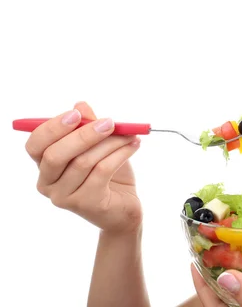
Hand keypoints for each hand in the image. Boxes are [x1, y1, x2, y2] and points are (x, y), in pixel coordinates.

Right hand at [25, 101, 142, 233]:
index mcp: (45, 165)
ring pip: (84, 161)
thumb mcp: (99, 145)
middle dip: (84, 134)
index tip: (77, 114)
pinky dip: (121, 154)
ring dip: (111, 143)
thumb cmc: (108, 174)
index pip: (35, 144)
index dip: (52, 128)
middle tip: (110, 122)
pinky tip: (134, 145)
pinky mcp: (85, 204)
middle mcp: (47, 183)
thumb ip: (87, 126)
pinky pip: (102, 171)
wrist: (124, 207)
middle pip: (55, 154)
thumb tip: (81, 105)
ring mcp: (63, 197)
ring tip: (130, 135)